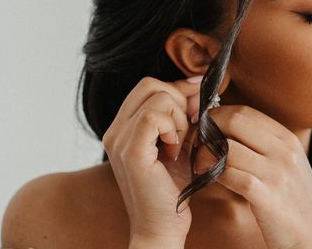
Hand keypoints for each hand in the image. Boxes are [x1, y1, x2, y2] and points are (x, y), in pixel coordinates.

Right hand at [102, 75, 202, 246]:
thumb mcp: (179, 141)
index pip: (149, 85)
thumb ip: (182, 114)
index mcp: (123, 127)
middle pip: (150, 84)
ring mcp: (119, 140)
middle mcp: (115, 130)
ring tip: (179, 144)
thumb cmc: (172, 188)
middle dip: (179, 100)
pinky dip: (173, 128)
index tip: (196, 103)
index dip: (177, 88)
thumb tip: (195, 84)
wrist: (162, 227)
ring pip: (157, 97)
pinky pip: (154, 118)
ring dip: (178, 117)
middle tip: (189, 127)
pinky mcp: (130, 152)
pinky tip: (175, 150)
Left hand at [193, 105, 311, 248]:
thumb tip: (228, 128)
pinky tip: (207, 178)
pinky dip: (213, 174)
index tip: (203, 129)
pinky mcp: (269, 198)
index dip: (217, 116)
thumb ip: (264, 145)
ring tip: (198, 164)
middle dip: (208, 129)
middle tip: (196, 144)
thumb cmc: (295, 201)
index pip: (244, 112)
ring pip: (229, 148)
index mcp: (287, 139)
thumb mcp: (287, 164)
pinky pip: (232, 175)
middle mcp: (284, 151)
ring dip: (205, 154)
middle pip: (236, 121)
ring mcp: (278, 173)